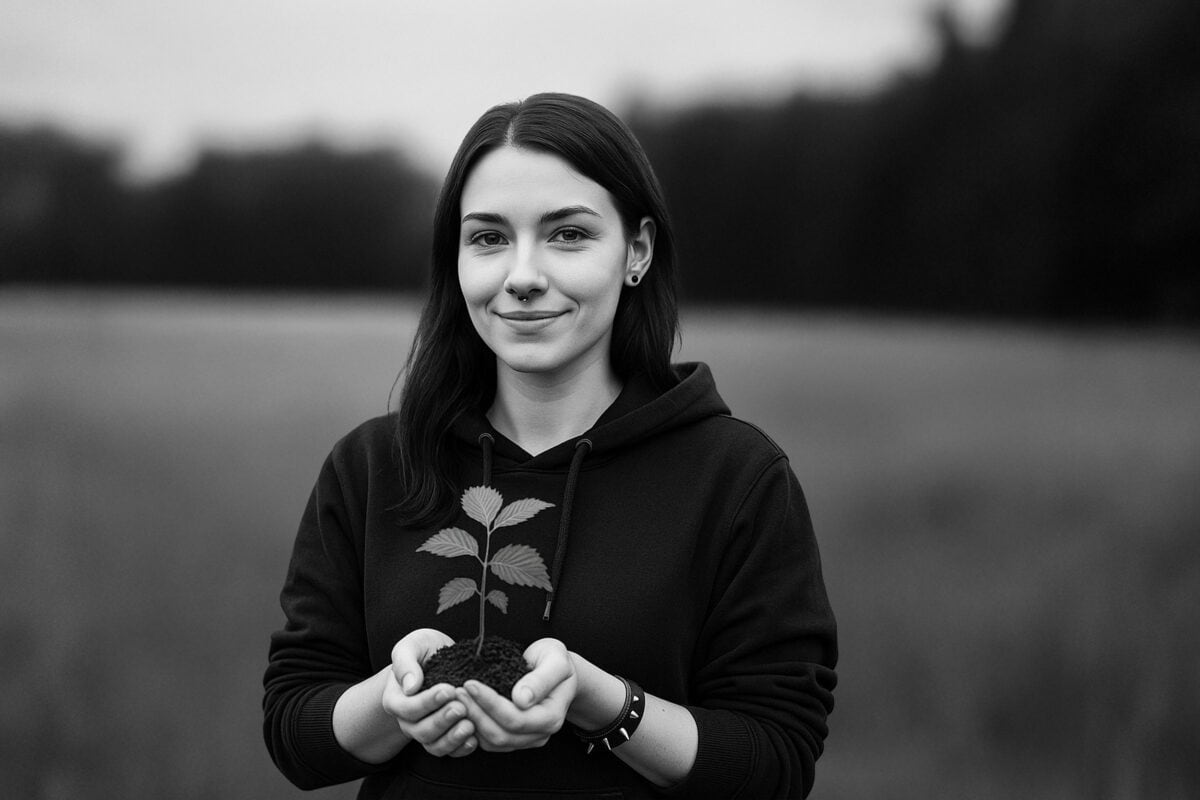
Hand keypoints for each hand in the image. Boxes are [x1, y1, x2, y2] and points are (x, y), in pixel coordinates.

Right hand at [381, 629, 476, 757]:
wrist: (438, 659)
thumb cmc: (423, 651)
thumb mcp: (412, 646)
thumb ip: (405, 662)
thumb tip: (410, 686)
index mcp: (396, 700)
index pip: (409, 709)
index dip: (428, 702)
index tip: (449, 690)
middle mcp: (408, 721)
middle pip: (422, 731)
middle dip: (443, 721)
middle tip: (461, 707)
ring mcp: (426, 731)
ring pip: (434, 746)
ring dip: (453, 738)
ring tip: (470, 725)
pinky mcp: (444, 737)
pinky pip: (450, 751)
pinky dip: (462, 748)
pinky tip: (475, 738)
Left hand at [455, 637, 576, 752]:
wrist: (557, 670)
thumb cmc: (555, 661)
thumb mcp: (556, 660)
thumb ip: (541, 679)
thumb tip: (521, 699)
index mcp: (551, 716)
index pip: (516, 719)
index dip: (490, 704)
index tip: (471, 684)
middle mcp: (540, 733)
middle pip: (501, 734)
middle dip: (476, 713)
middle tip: (458, 690)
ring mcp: (526, 739)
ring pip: (493, 742)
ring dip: (472, 721)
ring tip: (457, 698)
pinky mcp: (514, 738)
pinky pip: (489, 741)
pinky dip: (474, 727)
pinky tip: (465, 708)